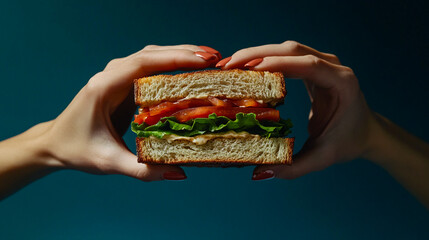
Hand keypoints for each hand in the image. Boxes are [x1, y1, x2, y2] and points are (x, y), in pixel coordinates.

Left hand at [45, 44, 222, 179]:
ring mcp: (117, 76)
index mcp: (103, 87)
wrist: (56, 143)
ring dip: (180, 55)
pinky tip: (190, 71)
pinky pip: (151, 68)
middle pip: (151, 54)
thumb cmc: (77, 150)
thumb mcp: (108, 163)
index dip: (174, 59)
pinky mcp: (124, 83)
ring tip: (209, 60)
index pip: (142, 63)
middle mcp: (110, 75)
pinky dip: (172, 65)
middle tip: (216, 58)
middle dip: (184, 53)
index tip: (203, 60)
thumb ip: (142, 170)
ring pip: (152, 57)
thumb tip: (180, 171)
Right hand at [217, 41, 375, 178]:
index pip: (307, 65)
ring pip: (286, 49)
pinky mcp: (311, 66)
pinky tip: (244, 69)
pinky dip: (263, 59)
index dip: (277, 63)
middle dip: (257, 54)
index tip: (249, 69)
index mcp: (342, 82)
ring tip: (229, 66)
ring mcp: (322, 62)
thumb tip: (259, 172)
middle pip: (292, 50)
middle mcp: (333, 66)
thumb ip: (294, 167)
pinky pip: (285, 57)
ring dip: (256, 54)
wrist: (365, 131)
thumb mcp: (323, 157)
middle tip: (227, 66)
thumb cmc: (347, 141)